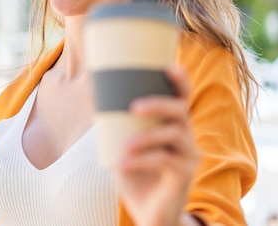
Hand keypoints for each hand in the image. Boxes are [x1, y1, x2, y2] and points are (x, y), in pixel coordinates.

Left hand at [114, 66, 200, 225]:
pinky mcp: (183, 176)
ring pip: (173, 135)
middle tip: (134, 107)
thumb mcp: (121, 143)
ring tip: (125, 145)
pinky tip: (122, 164)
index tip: (168, 67)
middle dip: (159, 104)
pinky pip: (164, 162)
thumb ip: (110, 120)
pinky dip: (140, 161)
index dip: (180, 79)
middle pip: (181, 110)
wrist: (148, 211)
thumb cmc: (135, 171)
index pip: (183, 95)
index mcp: (173, 123)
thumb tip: (89, 91)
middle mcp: (186, 135)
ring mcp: (187, 155)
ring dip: (146, 137)